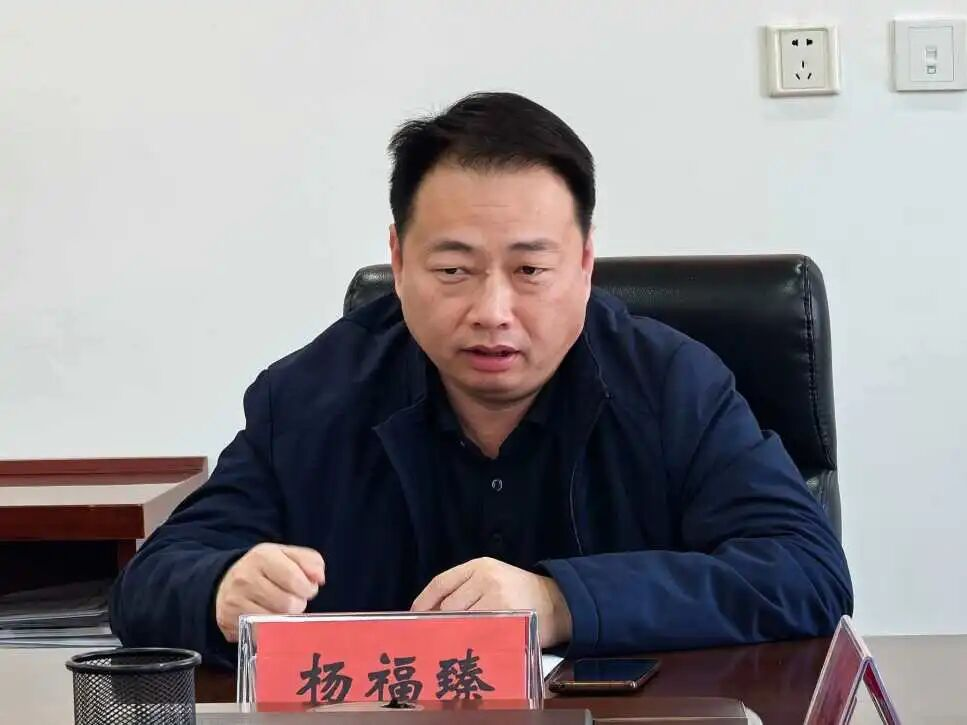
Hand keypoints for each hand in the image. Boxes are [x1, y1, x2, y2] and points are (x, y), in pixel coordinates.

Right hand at [215, 543, 324, 641]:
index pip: (294, 578)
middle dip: (298, 604)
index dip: (307, 588)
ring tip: (281, 608)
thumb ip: (309, 561)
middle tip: (292, 599)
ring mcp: (235, 601)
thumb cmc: (264, 569)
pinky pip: (263, 634)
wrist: (225, 582)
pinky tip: (268, 618)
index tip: (307, 588)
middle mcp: (245, 578)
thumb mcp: (286, 555)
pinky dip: (271, 629)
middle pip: (288, 603)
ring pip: (276, 621)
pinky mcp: (230, 621)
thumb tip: (319, 578)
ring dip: (286, 617)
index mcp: (262, 557)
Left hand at [410, 557, 571, 647]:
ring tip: (448, 646)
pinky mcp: (507, 615)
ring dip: (453, 634)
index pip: (441, 582)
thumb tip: (432, 614)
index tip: (413, 617)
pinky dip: (471, 641)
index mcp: (479, 566)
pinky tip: (467, 650)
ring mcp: (496, 597)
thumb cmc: (521, 593)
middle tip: (430, 638)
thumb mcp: (493, 579)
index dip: (424, 602)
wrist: (559, 602)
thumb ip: (466, 590)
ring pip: (462, 620)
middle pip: (449, 605)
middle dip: (438, 623)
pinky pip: (479, 631)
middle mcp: (485, 577)